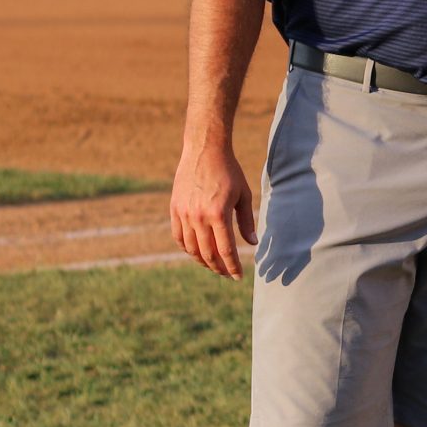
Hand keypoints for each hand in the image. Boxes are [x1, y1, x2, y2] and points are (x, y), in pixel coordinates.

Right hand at [172, 134, 256, 279]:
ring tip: (213, 266)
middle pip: (208, 253)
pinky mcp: (175, 209)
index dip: (233, 266)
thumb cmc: (229, 172)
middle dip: (219, 268)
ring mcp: (184, 214)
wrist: (204, 150)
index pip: (226, 250)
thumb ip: (247, 221)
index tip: (239, 276)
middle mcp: (199, 217)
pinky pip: (178, 236)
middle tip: (227, 274)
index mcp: (219, 214)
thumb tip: (252, 243)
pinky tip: (196, 253)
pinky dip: (187, 248)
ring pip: (191, 248)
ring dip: (203, 261)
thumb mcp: (243, 195)